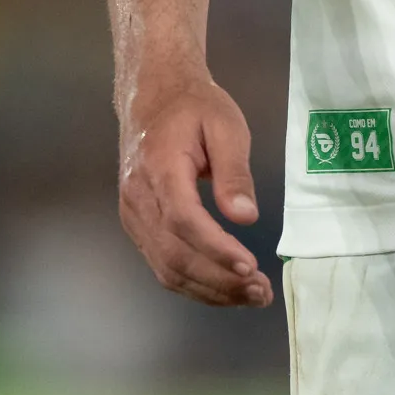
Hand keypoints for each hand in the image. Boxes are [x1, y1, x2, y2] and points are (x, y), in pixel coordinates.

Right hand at [117, 67, 272, 306]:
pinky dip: (194, 283)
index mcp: (159, 168)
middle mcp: (138, 198)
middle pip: (174, 254)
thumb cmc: (194, 108)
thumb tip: (246, 218)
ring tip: (251, 296)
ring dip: (209, 290)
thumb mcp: (225, 125)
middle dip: (219, 280)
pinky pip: (162, 264)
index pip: (183, 220)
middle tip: (261, 292)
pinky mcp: (137, 226)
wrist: (152, 97)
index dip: (215, 249)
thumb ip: (234, 172)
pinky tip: (224, 288)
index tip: (250, 266)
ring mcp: (133, 216)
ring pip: (167, 268)